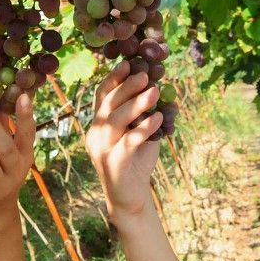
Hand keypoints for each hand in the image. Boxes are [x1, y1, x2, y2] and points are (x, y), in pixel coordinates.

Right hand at [84, 62, 162, 220]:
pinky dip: (144, 128)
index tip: (129, 63)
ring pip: (116, 120)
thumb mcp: (141, 133)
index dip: (114, 78)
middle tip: (145, 74)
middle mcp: (96, 133)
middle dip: (126, 87)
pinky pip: (129, 142)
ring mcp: (102, 149)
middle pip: (108, 104)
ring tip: (155, 91)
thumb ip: (146, 113)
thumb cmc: (136, 160)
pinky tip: (159, 118)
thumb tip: (163, 87)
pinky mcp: (113, 163)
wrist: (130, 197)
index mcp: (99, 123)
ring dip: (136, 103)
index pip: (102, 95)